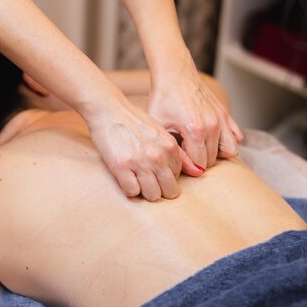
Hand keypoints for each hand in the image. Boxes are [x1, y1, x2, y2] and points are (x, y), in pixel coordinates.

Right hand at [86, 100, 201, 200]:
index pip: (177, 177)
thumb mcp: (160, 132)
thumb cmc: (133, 121)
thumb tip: (197, 172)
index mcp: (170, 147)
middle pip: (169, 191)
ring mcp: (139, 163)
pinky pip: (132, 192)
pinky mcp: (121, 167)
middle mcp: (157, 156)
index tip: (156, 171)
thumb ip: (175, 152)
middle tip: (149, 182)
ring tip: (137, 180)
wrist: (108, 111)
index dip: (166, 176)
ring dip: (145, 191)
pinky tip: (126, 178)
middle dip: (160, 189)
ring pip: (152, 195)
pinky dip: (129, 189)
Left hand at [148, 64, 243, 170]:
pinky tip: (209, 137)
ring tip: (198, 146)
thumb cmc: (162, 99)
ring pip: (230, 151)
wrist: (174, 74)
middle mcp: (213, 125)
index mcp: (195, 130)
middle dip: (198, 160)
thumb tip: (194, 171)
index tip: (176, 156)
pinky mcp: (226, 114)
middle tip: (183, 150)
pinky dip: (226, 141)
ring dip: (216, 153)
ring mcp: (222, 119)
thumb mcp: (160, 127)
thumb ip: (175, 152)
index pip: (199, 164)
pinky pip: (236, 137)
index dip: (186, 164)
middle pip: (213, 160)